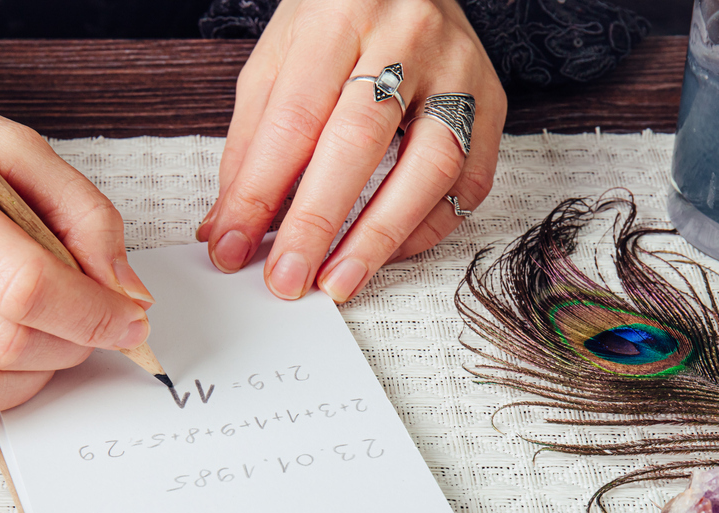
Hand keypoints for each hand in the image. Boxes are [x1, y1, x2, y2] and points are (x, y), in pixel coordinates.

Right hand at [0, 68, 153, 416]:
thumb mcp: (6, 144)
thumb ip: (80, 212)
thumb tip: (125, 291)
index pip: (21, 281)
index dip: (91, 311)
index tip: (130, 315)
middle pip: (3, 339)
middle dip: (74, 341)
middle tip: (100, 322)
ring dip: (40, 368)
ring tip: (52, 328)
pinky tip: (8, 347)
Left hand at [197, 0, 504, 301]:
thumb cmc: (338, 20)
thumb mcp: (277, 61)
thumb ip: (251, 145)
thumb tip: (228, 226)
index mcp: (338, 15)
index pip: (293, 120)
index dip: (259, 194)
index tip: (231, 247)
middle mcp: (405, 37)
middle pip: (357, 144)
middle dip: (316, 224)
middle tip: (287, 280)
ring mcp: (457, 69)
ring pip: (428, 165)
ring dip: (380, 236)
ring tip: (338, 280)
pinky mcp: (491, 101)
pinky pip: (468, 179)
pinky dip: (426, 226)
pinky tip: (386, 251)